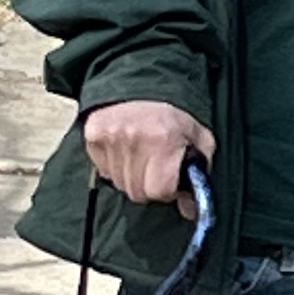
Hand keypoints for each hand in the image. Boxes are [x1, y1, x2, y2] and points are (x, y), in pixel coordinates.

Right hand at [82, 99, 212, 214]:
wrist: (142, 83)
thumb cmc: (173, 116)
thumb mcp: (198, 138)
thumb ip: (200, 174)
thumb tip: (190, 211)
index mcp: (163, 140)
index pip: (158, 190)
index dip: (166, 190)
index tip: (169, 179)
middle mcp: (134, 138)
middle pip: (137, 192)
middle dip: (148, 186)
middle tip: (154, 167)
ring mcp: (110, 137)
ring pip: (119, 184)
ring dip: (131, 177)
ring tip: (140, 156)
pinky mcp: (93, 136)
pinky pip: (103, 171)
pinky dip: (114, 167)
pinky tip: (124, 150)